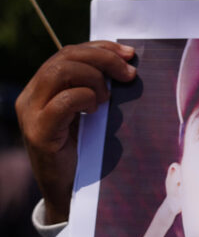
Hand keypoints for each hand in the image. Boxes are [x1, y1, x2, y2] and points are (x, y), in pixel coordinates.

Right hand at [15, 41, 135, 223]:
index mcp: (42, 86)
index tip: (130, 54)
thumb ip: (96, 86)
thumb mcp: (90, 110)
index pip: (69, 52)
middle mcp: (31, 96)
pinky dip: (85, 98)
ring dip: (94, 78)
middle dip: (104, 59)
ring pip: (60, 72)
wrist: (69, 188)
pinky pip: (63, 101)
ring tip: (107, 97)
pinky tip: (95, 110)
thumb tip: (126, 64)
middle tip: (129, 74)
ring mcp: (30, 113)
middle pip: (65, 56)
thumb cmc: (84, 147)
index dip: (101, 48)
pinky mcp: (38, 132)